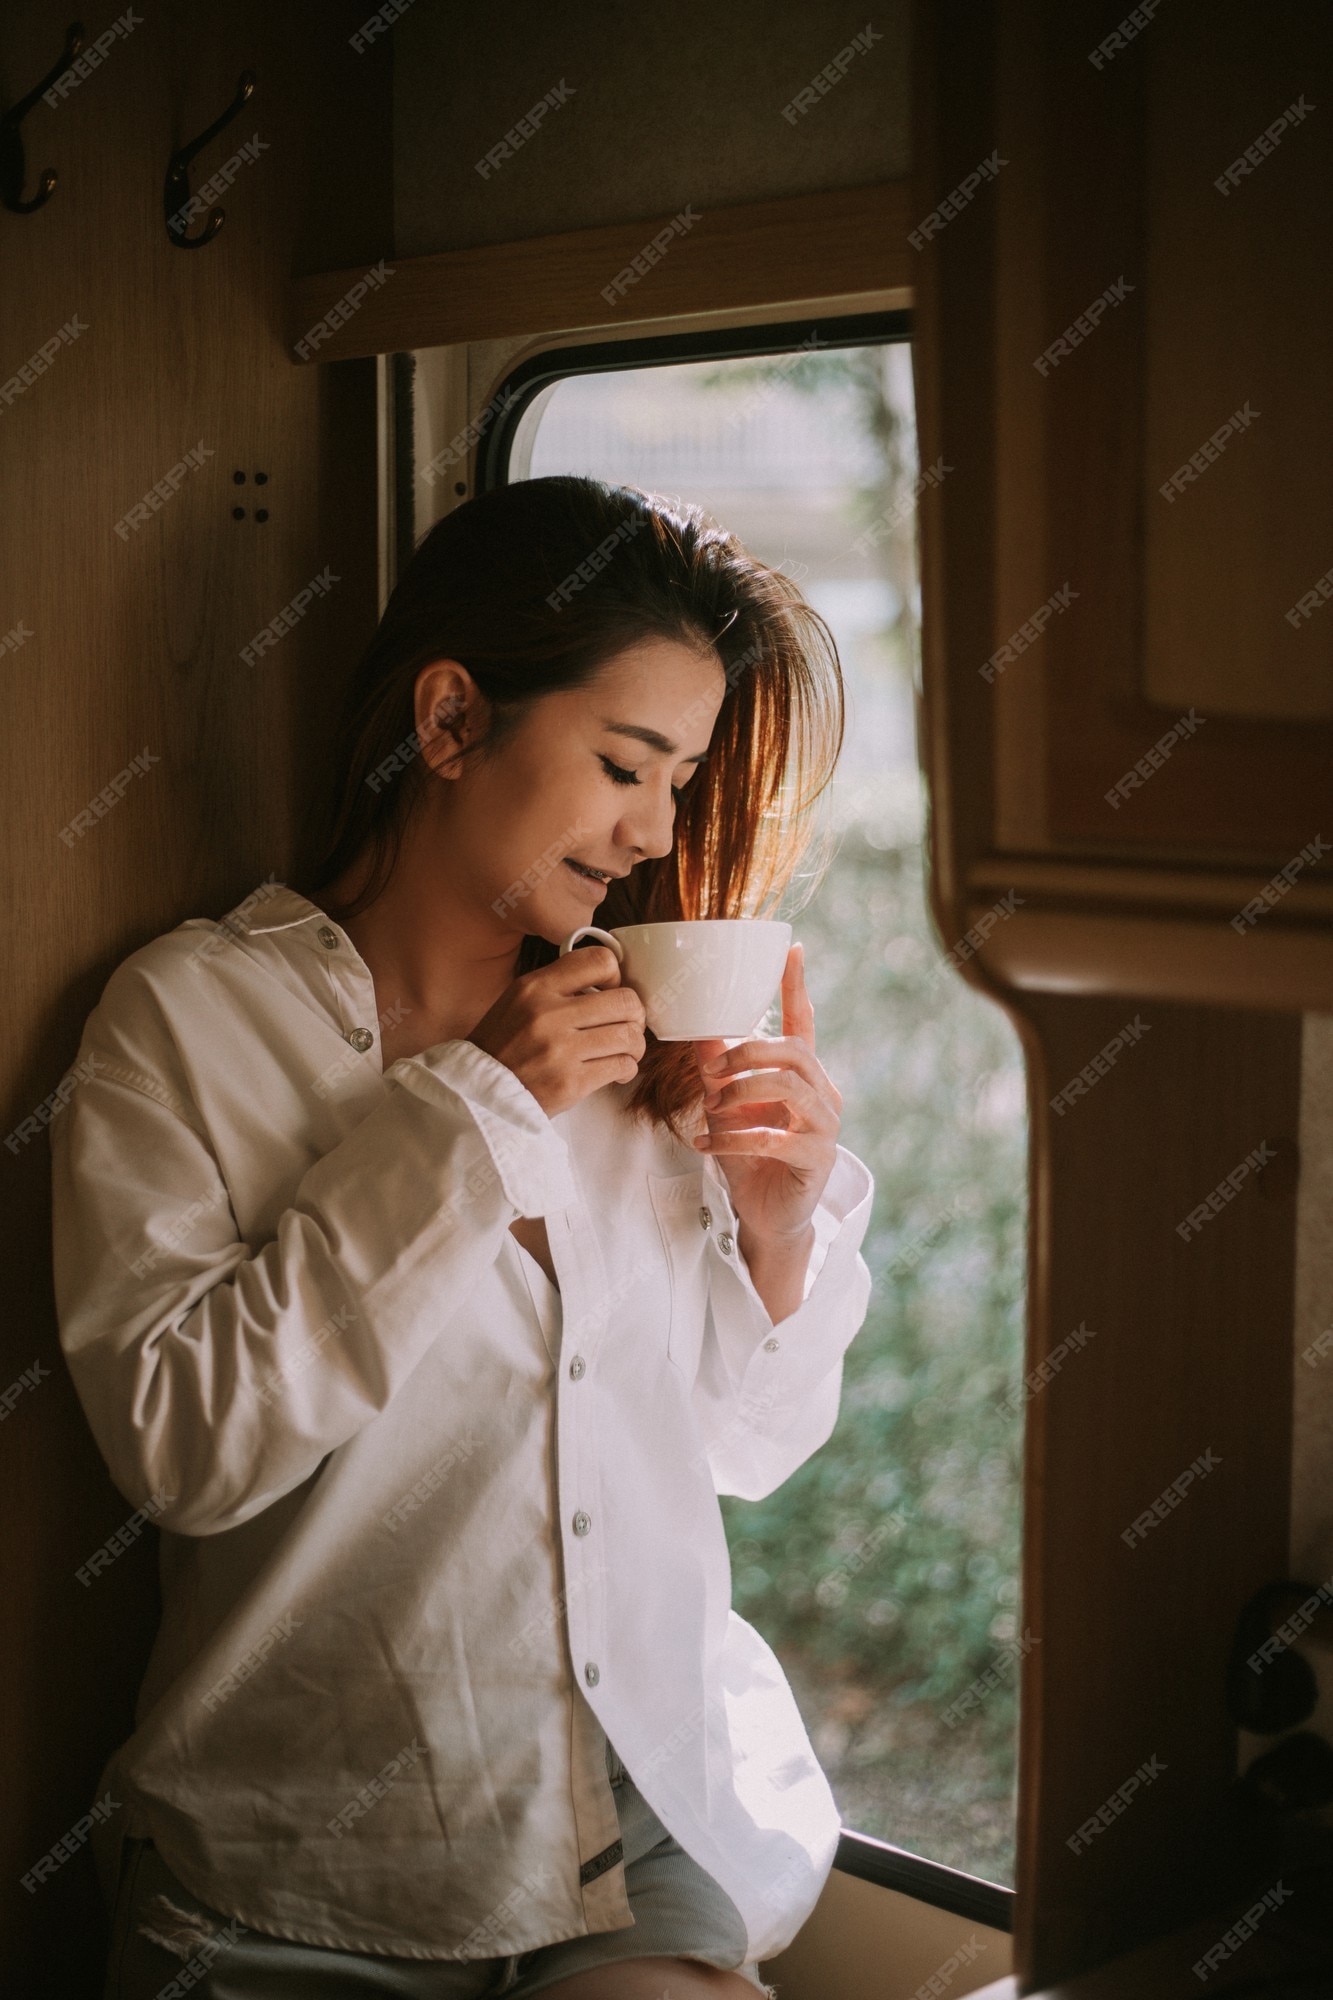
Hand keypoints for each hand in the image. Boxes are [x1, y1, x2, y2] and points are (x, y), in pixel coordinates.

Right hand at [466, 947, 645, 1117]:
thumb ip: (559, 986)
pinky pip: (622, 1066)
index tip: (610, 991)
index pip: (599, 960)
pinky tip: (616, 1069)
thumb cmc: (504, 1046)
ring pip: (629, 1036)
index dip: (616, 975)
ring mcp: (561, 1050)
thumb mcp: (519, 1000)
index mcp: (536, 987)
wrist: (478, 1093)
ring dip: (634, 1045)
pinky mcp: (571, 1082)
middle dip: (634, 1014)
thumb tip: (610, 983)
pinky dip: (626, 1068)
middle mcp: (549, 1014)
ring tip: (624, 1050)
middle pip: (625, 1001)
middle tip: (626, 1025)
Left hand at [689, 942, 840, 1241]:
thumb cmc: (750, 1158)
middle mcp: (821, 1094)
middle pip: (793, 1051)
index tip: (791, 949)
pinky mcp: (816, 1158)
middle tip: (712, 1070)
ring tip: (711, 1107)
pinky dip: (734, 1138)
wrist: (767, 1216)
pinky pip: (775, 1137)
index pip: (804, 1022)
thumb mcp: (727, 1107)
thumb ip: (718, 1067)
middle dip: (749, 1052)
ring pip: (789, 1087)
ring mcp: (824, 1126)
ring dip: (741, 1092)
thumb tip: (696, 1025)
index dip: (797, 986)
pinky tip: (707, 1144)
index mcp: (802, 1076)